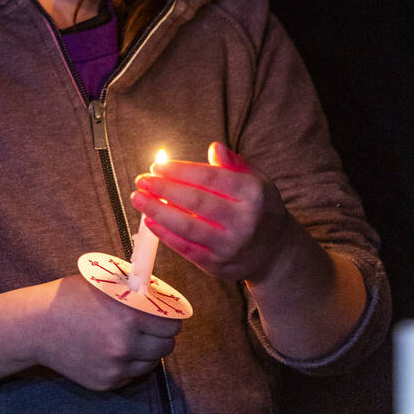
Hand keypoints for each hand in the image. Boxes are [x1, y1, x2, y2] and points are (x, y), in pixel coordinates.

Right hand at [33, 274, 181, 390]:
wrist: (38, 326)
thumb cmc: (71, 297)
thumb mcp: (105, 283)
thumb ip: (135, 290)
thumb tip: (162, 294)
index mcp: (128, 316)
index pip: (171, 324)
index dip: (171, 317)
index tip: (168, 314)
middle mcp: (125, 345)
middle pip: (166, 346)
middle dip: (162, 335)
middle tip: (153, 326)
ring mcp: (116, 367)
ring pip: (152, 363)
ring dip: (148, 350)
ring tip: (132, 337)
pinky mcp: (107, 382)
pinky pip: (132, 374)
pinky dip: (130, 363)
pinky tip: (115, 348)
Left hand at [131, 142, 291, 286]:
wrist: (275, 252)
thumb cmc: (259, 208)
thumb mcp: (255, 180)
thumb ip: (234, 163)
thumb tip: (215, 148)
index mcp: (254, 194)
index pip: (210, 178)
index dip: (180, 171)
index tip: (157, 165)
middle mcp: (244, 221)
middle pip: (196, 202)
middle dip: (163, 189)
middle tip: (141, 180)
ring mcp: (230, 246)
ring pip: (187, 227)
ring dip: (157, 211)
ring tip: (138, 198)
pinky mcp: (218, 265)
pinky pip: (186, 249)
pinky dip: (165, 235)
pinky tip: (150, 221)